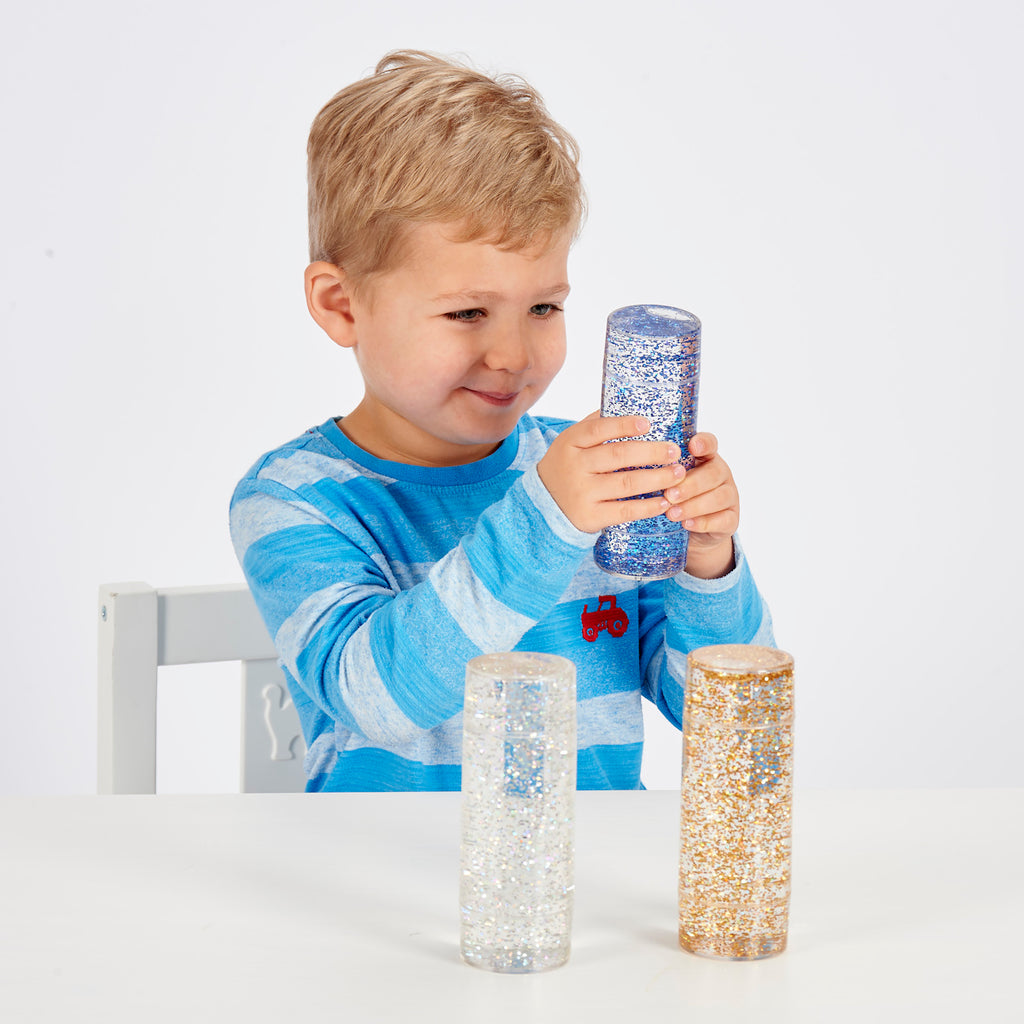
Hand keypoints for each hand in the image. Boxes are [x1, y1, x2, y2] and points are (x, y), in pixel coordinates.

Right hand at [537, 413, 686, 533]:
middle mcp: (575, 467)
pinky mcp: (590, 516)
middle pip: (618, 456)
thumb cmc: (567, 467)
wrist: (543, 504)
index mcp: (571, 442)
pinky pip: (623, 511)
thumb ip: (596, 425)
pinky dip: (646, 507)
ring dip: (656, 478)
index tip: (648, 423)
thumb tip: (630, 403)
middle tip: (675, 451)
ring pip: (625, 484)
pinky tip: (663, 502)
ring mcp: (582, 493)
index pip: (598, 429)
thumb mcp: (572, 442)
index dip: (624, 425)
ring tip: (678, 474)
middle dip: (651, 452)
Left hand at [662, 432, 738, 577]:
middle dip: (690, 484)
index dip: (703, 443)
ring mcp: (729, 496)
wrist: (692, 531)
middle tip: (669, 494)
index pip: (710, 443)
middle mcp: (720, 473)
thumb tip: (626, 460)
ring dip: (694, 505)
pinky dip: (704, 522)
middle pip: (714, 473)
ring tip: (672, 513)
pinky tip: (687, 524)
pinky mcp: (731, 519)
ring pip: (719, 497)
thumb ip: (658, 469)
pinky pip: (723, 520)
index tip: (692, 446)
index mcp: (705, 458)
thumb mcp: (666, 480)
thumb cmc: (675, 497)